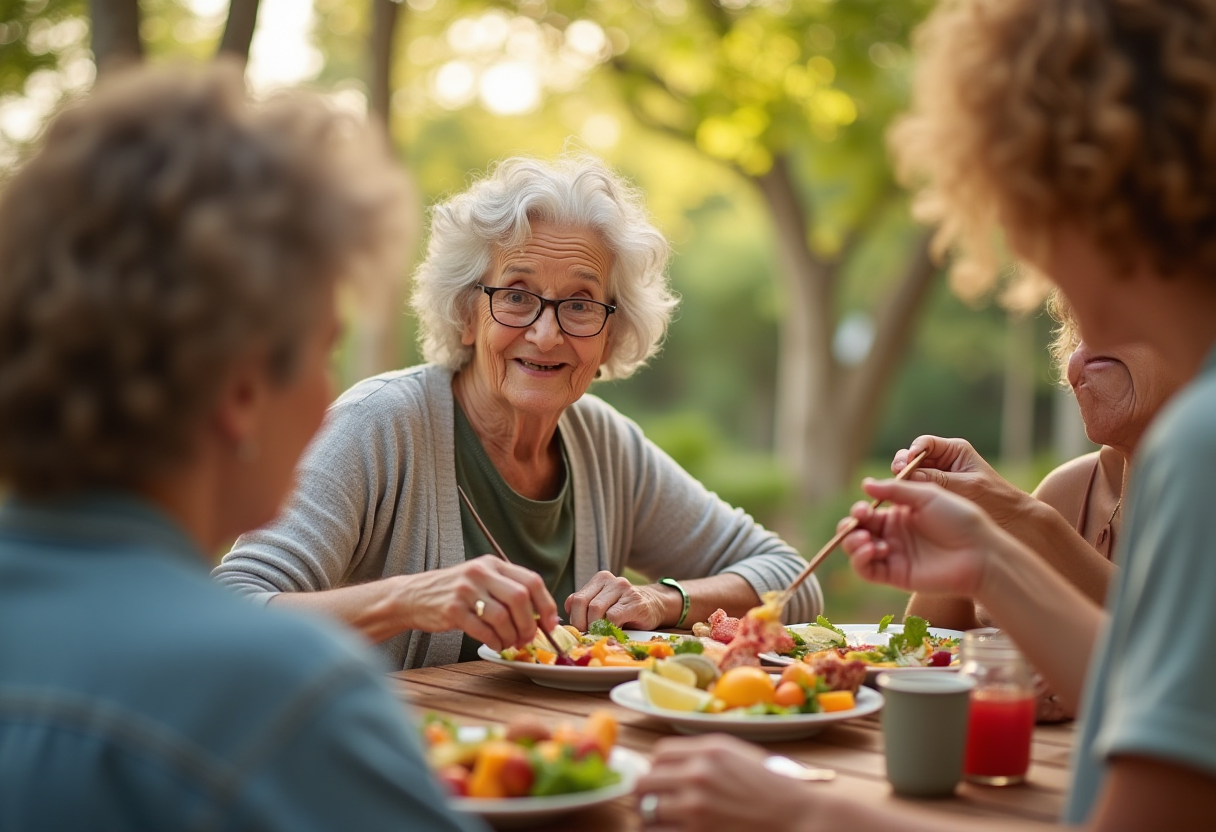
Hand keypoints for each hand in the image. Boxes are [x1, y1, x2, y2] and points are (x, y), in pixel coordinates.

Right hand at [398, 555, 557, 650]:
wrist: (413, 596)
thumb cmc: (454, 592)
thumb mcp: (481, 579)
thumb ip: (507, 590)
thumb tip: (542, 616)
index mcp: (493, 564)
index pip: (531, 581)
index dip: (546, 605)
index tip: (551, 623)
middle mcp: (481, 573)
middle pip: (520, 599)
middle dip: (530, 624)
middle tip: (528, 639)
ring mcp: (465, 590)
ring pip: (502, 617)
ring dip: (511, 636)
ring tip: (509, 643)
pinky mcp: (452, 610)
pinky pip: (483, 630)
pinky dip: (494, 641)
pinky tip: (495, 644)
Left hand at [564, 571, 667, 630]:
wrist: (655, 605)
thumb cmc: (625, 608)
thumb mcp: (603, 602)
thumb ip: (584, 605)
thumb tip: (564, 619)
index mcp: (600, 579)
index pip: (577, 599)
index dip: (574, 618)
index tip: (579, 631)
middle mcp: (611, 580)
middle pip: (584, 604)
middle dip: (582, 624)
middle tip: (588, 635)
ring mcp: (624, 589)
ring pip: (596, 610)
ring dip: (596, 627)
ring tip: (602, 634)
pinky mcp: (635, 602)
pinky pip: (613, 617)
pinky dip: (610, 629)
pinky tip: (615, 632)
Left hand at [634, 735, 825, 830]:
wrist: (799, 816)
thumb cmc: (774, 788)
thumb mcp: (739, 756)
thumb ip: (704, 755)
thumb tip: (671, 765)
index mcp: (709, 750)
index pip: (659, 754)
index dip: (658, 769)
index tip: (664, 780)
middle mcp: (698, 774)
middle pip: (644, 782)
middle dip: (648, 794)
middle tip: (657, 803)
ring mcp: (696, 806)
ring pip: (646, 812)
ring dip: (651, 818)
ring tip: (664, 822)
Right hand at [839, 478, 1001, 596]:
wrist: (980, 553)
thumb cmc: (960, 519)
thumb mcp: (927, 495)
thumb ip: (895, 490)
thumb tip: (865, 484)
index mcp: (901, 514)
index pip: (869, 512)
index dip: (860, 509)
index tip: (864, 507)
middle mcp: (895, 535)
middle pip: (858, 530)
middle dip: (851, 524)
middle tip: (860, 520)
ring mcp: (894, 556)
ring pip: (857, 550)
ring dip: (852, 542)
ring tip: (866, 539)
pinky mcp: (895, 576)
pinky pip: (866, 570)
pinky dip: (860, 560)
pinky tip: (873, 550)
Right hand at [893, 435, 1029, 527]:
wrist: (1013, 522)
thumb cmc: (996, 499)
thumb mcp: (967, 486)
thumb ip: (938, 480)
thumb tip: (906, 476)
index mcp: (954, 451)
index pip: (925, 444)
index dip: (912, 451)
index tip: (906, 463)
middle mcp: (942, 463)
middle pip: (912, 458)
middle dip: (903, 466)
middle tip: (899, 477)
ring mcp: (937, 480)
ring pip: (911, 476)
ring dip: (903, 482)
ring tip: (898, 491)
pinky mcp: (934, 497)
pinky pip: (915, 492)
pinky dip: (907, 495)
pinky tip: (902, 502)